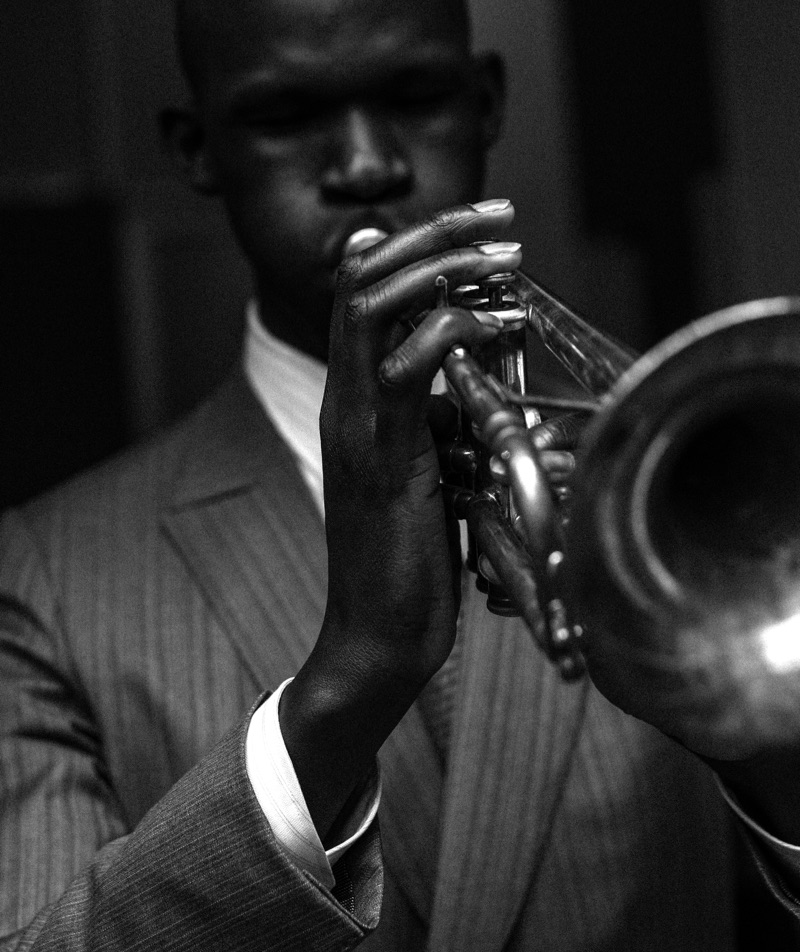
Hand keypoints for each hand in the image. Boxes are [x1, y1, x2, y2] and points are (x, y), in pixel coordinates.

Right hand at [280, 202, 520, 836]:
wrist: (377, 633)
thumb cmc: (409, 556)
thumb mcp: (426, 469)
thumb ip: (434, 415)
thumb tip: (471, 372)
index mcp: (354, 398)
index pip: (363, 290)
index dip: (417, 244)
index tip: (477, 226)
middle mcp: (345, 398)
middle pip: (365, 277)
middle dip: (436, 234)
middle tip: (501, 218)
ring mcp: (357, 424)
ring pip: (376, 305)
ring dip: (446, 268)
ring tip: (508, 256)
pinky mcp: (384, 455)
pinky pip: (407, 367)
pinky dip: (455, 331)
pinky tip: (504, 327)